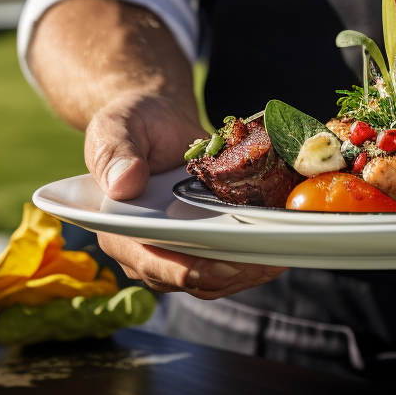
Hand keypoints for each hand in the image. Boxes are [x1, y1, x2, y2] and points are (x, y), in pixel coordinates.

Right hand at [86, 91, 286, 297]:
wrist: (158, 118)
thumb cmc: (132, 122)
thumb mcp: (115, 127)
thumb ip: (115, 154)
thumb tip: (124, 185)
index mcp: (118, 229)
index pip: (151, 262)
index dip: (185, 269)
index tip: (221, 265)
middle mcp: (148, 247)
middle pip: (191, 276)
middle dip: (231, 271)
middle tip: (267, 257)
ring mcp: (179, 246)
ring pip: (215, 276)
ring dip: (248, 268)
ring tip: (281, 253)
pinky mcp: (204, 237)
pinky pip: (228, 258)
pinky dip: (253, 254)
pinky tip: (280, 242)